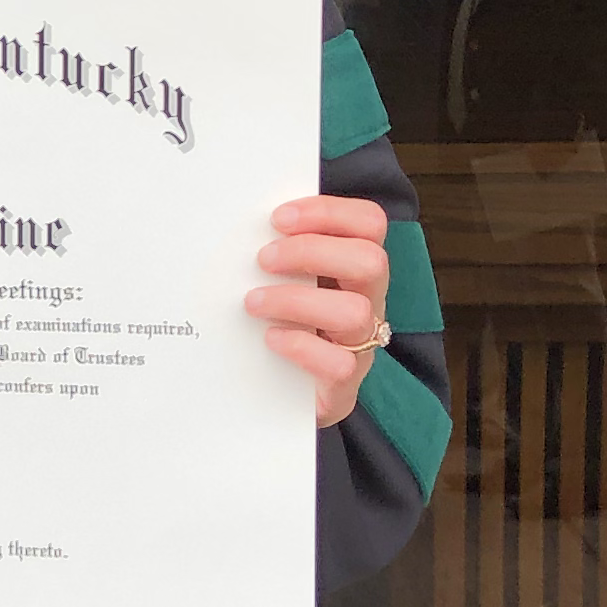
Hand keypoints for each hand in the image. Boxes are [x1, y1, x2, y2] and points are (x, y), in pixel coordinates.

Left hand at [245, 194, 392, 429]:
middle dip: (312, 251)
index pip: (369, 223)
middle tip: (263, 259)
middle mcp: (368, 300)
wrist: (282, 393)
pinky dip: (301, 346)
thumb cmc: (281, 321)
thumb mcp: (283, 280)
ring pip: (356, 312)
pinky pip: (341, 365)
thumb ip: (276, 252)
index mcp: (354, 266)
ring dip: (297, 300)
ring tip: (253, 302)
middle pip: (370, 261)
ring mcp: (360, 343)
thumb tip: (236, 223)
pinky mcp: (343, 384)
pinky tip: (270, 339)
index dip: (328, 213)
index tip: (277, 218)